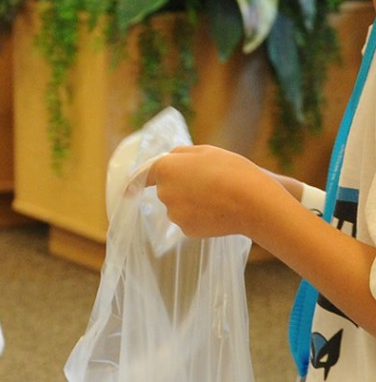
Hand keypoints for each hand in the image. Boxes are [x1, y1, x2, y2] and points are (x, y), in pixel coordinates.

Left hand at [146, 145, 280, 240]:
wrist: (251, 201)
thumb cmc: (231, 170)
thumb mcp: (207, 151)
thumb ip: (182, 154)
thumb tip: (169, 158)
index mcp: (166, 169)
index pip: (144, 175)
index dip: (140, 179)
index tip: (130, 188)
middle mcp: (164, 193)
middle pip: (166, 189)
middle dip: (180, 185)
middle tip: (207, 180)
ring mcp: (174, 214)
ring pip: (177, 206)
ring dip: (191, 201)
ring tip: (217, 195)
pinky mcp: (185, 230)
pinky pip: (188, 220)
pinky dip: (199, 216)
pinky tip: (217, 210)